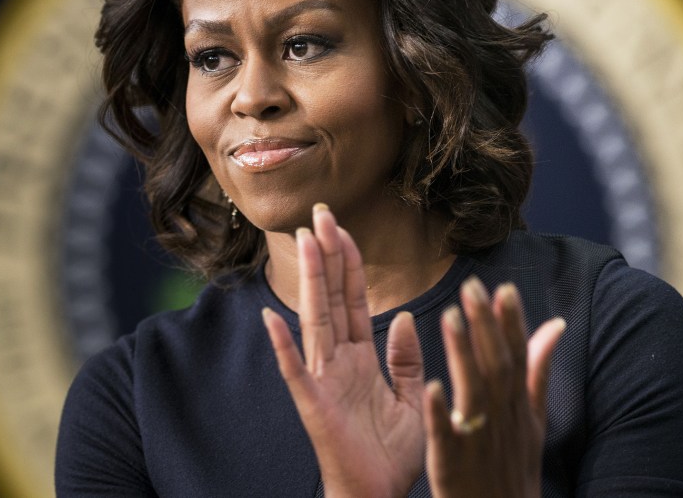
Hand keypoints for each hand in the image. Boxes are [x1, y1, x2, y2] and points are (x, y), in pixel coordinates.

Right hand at [262, 204, 425, 497]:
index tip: (341, 227)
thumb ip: (405, 357)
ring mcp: (322, 381)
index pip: (352, 298)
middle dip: (326, 255)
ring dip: (308, 280)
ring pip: (314, 320)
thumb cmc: (392, 456)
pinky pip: (296, 372)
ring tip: (304, 242)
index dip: (347, 262)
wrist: (379, 497)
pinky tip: (271, 319)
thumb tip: (404, 315)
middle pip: (330, 297)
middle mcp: (337, 361)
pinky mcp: (314, 406)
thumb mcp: (411, 397)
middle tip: (320, 213)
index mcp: (360, 358)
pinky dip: (282, 345)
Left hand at [423, 278, 565, 497]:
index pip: (518, 355)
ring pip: (473, 393)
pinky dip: (442, 413)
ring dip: (463, 355)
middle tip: (472, 286)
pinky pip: (447, 436)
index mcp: (519, 406)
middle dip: (486, 326)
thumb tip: (554, 324)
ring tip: (450, 318)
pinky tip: (432, 387)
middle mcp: (503, 419)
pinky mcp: (453, 464)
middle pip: (497, 366)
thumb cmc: (513, 470)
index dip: (512, 322)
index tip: (503, 287)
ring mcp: (479, 442)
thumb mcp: (534, 421)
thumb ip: (538, 372)